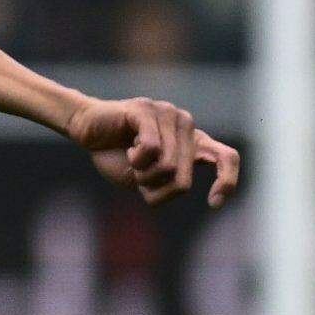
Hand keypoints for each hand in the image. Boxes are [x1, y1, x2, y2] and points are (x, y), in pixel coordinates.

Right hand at [69, 95, 241, 205]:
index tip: (213, 203)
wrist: (86, 129)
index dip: (227, 181)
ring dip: (143, 174)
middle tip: (139, 177)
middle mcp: (187, 126)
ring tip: (132, 160)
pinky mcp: (148, 110)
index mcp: (193, 142)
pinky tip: (128, 150)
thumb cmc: (117, 155)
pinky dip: (137, 159)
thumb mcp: (146, 180)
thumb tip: (183, 184)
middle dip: (156, 188)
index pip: (227, 158)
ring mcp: (169, 114)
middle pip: (184, 178)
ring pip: (169, 167)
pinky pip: (152, 149)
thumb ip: (168, 184)